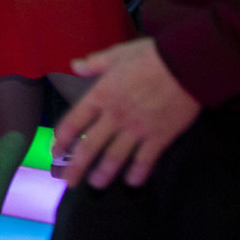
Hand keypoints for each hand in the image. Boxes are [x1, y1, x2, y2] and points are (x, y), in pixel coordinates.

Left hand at [53, 37, 201, 188]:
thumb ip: (94, 63)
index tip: (55, 151)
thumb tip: (74, 65)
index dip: (62, 139)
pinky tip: (133, 182)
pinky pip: (146, 160)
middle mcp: (114, 116)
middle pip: (90, 146)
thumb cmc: (149, 57)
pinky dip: (138, 173)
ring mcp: (137, 129)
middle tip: (69, 182)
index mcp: (101, 96)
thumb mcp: (116, 54)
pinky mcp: (159, 137)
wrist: (185, 66)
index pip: (74, 122)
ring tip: (95, 185)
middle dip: (77, 166)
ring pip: (115, 157)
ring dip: (104, 173)